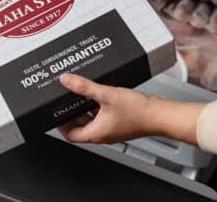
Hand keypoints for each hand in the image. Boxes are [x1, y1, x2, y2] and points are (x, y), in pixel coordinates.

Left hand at [58, 73, 204, 144]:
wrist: (161, 114)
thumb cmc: (139, 112)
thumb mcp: (107, 95)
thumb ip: (85, 87)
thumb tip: (67, 81)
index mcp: (96, 134)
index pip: (70, 135)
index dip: (60, 125)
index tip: (55, 113)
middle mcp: (103, 135)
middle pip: (80, 127)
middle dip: (71, 114)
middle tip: (66, 100)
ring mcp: (112, 130)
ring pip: (92, 121)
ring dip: (85, 109)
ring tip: (81, 94)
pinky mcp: (120, 123)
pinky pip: (103, 117)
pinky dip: (97, 107)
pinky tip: (100, 94)